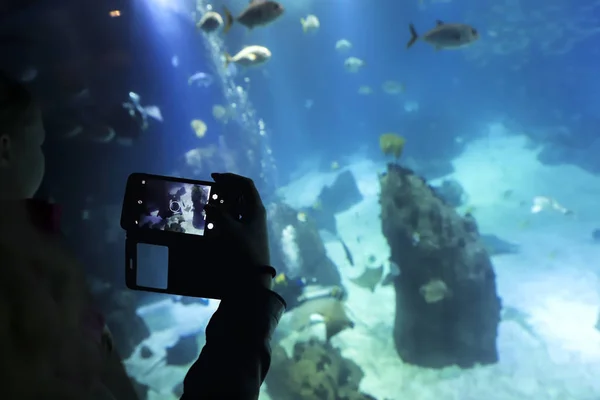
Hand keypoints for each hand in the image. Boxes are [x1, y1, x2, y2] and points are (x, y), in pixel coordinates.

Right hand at [204, 173, 272, 288]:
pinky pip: (236, 218)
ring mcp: (252, 224)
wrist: (254, 276)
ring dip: (224, 202)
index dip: (230, 178)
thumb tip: (208, 205)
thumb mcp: (229, 230)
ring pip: (238, 206)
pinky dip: (225, 215)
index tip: (214, 177)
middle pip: (242, 194)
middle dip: (226, 189)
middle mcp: (255, 213)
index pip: (245, 184)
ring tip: (209, 203)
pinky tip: (213, 219)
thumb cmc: (244, 249)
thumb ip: (218, 214)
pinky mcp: (247, 234)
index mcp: (256, 208)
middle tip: (210, 189)